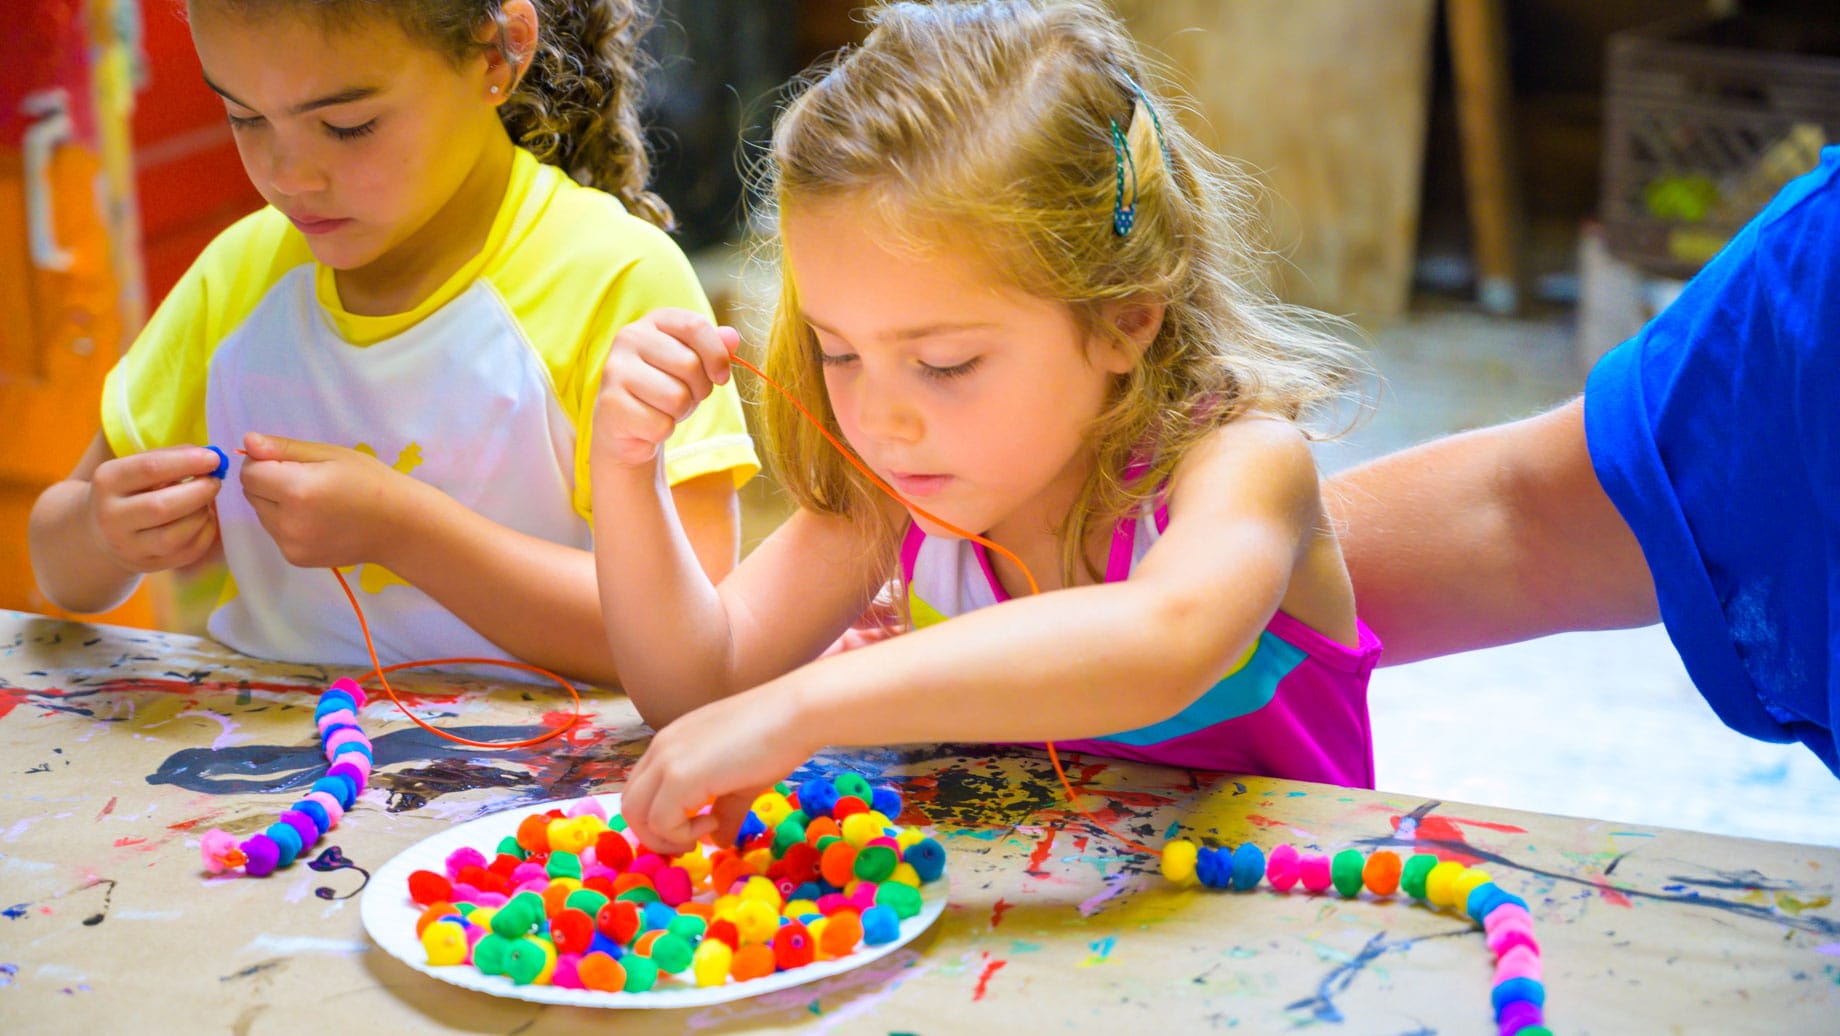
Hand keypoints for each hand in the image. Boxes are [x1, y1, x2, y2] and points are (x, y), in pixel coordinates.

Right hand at [84, 445, 223, 573]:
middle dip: (199, 491)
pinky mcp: (147, 564)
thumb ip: (170, 458)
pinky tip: (204, 519)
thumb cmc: (130, 490)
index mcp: (108, 481)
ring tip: (206, 501)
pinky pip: (186, 552)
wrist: (102, 530)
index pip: (150, 468)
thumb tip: (209, 458)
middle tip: (216, 481)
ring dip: (201, 515)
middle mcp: (111, 517)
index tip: (214, 458)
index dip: (187, 462)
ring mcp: (128, 546)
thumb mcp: (136, 467)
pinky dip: (205, 533)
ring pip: (174, 535)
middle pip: (161, 506)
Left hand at [238, 432, 419, 568]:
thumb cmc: (370, 482)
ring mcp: (290, 544)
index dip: (264, 463)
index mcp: (297, 490)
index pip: (249, 473)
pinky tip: (317, 520)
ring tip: (315, 502)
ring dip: (277, 504)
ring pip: (262, 514)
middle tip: (307, 481)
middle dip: (269, 483)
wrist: (399, 527)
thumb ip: (285, 449)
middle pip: (252, 494)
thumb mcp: (332, 454)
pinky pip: (275, 532)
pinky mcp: (295, 558)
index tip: (292, 463)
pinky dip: (287, 523)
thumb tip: (247, 442)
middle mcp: (288, 521)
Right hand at [595, 308, 737, 467]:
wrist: (624, 425)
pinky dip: (662, 431)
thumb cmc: (663, 388)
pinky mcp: (610, 403)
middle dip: (699, 390)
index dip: (717, 355)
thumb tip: (732, 338)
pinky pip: (660, 424)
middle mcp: (629, 338)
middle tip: (683, 396)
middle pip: (690, 365)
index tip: (722, 377)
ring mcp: (616, 369)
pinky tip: (648, 423)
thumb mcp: (693, 365)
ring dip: (680, 412)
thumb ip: (714, 348)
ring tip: (664, 408)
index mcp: (653, 321)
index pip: (695, 326)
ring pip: (677, 397)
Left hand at [620, 686, 818, 854]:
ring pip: (635, 814)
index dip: (658, 820)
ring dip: (664, 837)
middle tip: (690, 843)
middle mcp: (660, 749)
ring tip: (702, 832)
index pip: (641, 790)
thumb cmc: (774, 739)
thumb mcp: (741, 780)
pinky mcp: (678, 777)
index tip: (691, 831)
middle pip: (629, 805)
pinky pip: (660, 821)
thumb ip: (723, 811)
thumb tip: (718, 842)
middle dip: (655, 835)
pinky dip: (681, 833)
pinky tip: (711, 823)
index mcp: (670, 744)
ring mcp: (666, 761)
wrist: (795, 714)